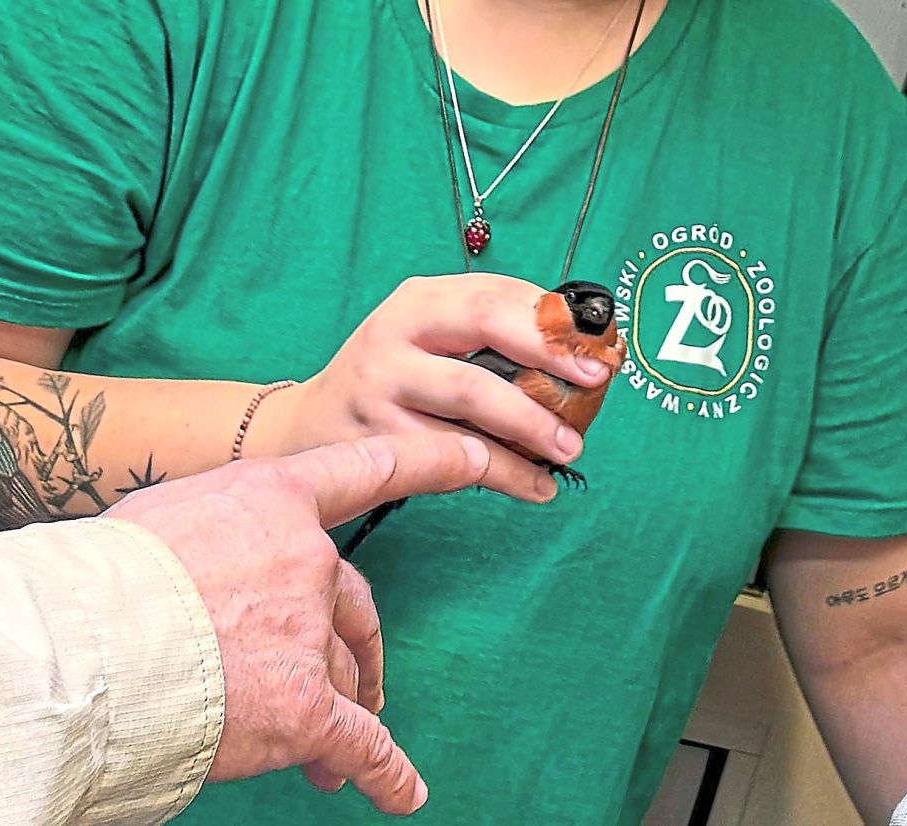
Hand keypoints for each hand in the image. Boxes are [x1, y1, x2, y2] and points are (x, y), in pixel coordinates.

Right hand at [103, 432, 491, 815]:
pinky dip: (382, 770)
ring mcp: (306, 632)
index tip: (479, 454)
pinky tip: (398, 790)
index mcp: (270, 500)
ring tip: (327, 759)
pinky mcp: (301, 707)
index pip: (365, 472)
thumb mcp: (161, 520)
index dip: (432, 460)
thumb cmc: (95, 579)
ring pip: (339, 674)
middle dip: (354, 649)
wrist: (69, 645)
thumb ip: (215, 536)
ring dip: (339, 711)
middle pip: (350, 604)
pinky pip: (358, 742)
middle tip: (353, 685)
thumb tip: (218, 569)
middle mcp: (304, 558)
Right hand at [250, 273, 611, 502]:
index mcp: (418, 301)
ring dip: (530, 424)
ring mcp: (381, 384)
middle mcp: (394, 332)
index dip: (551, 317)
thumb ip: (488, 340)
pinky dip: (504, 473)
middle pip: (482, 325)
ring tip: (569, 449)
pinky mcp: (378, 439)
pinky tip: (536, 485)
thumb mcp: (427, 341)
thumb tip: (579, 357)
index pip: (494, 292)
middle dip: (547, 353)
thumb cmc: (390, 380)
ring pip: (471, 396)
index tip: (599, 345)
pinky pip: (453, 455)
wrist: (307, 428)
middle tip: (593, 383)